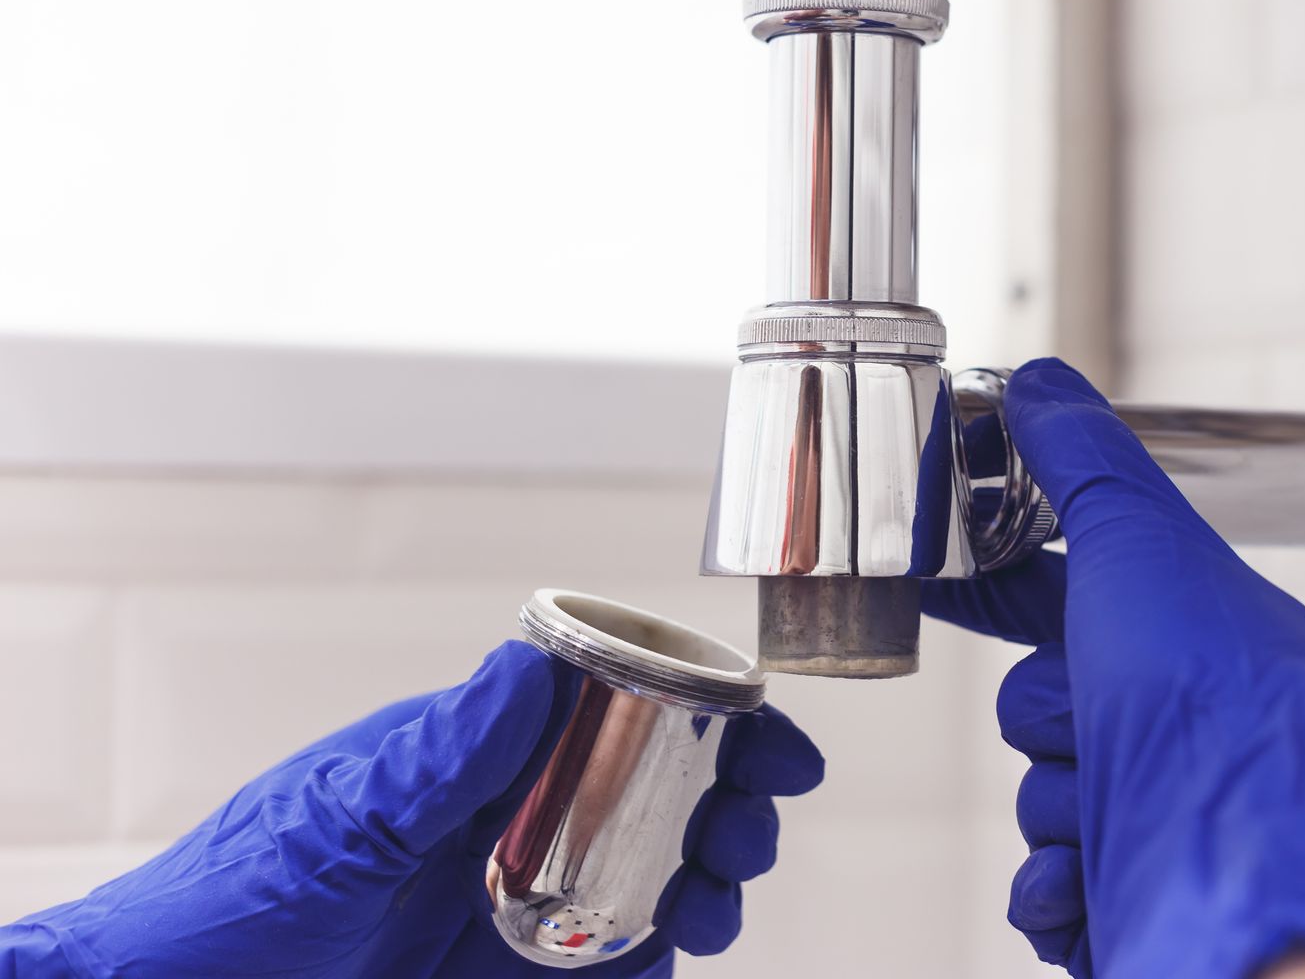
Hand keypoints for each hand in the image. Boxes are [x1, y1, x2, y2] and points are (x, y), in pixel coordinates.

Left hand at [1, 641, 821, 977]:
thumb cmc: (230, 898)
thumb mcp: (343, 817)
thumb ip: (444, 753)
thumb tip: (529, 663)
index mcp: (480, 757)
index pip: (617, 710)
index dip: (705, 714)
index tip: (768, 735)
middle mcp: (513, 822)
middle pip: (659, 796)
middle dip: (727, 806)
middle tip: (748, 833)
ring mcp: (516, 905)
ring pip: (651, 882)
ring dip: (705, 889)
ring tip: (713, 909)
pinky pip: (612, 968)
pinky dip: (653, 962)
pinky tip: (663, 960)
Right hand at [928, 360, 1304, 978]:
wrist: (1258, 903)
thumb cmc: (1221, 725)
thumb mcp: (1147, 554)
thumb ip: (1090, 469)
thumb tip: (1045, 382)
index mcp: (1203, 642)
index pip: (1081, 594)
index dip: (1004, 587)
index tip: (941, 581)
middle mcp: (1192, 732)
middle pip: (1045, 701)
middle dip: (1050, 721)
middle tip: (1094, 727)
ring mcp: (1167, 823)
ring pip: (1043, 798)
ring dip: (1058, 810)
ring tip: (1110, 819)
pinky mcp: (1140, 904)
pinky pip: (1047, 890)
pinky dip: (1058, 890)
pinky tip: (1093, 885)